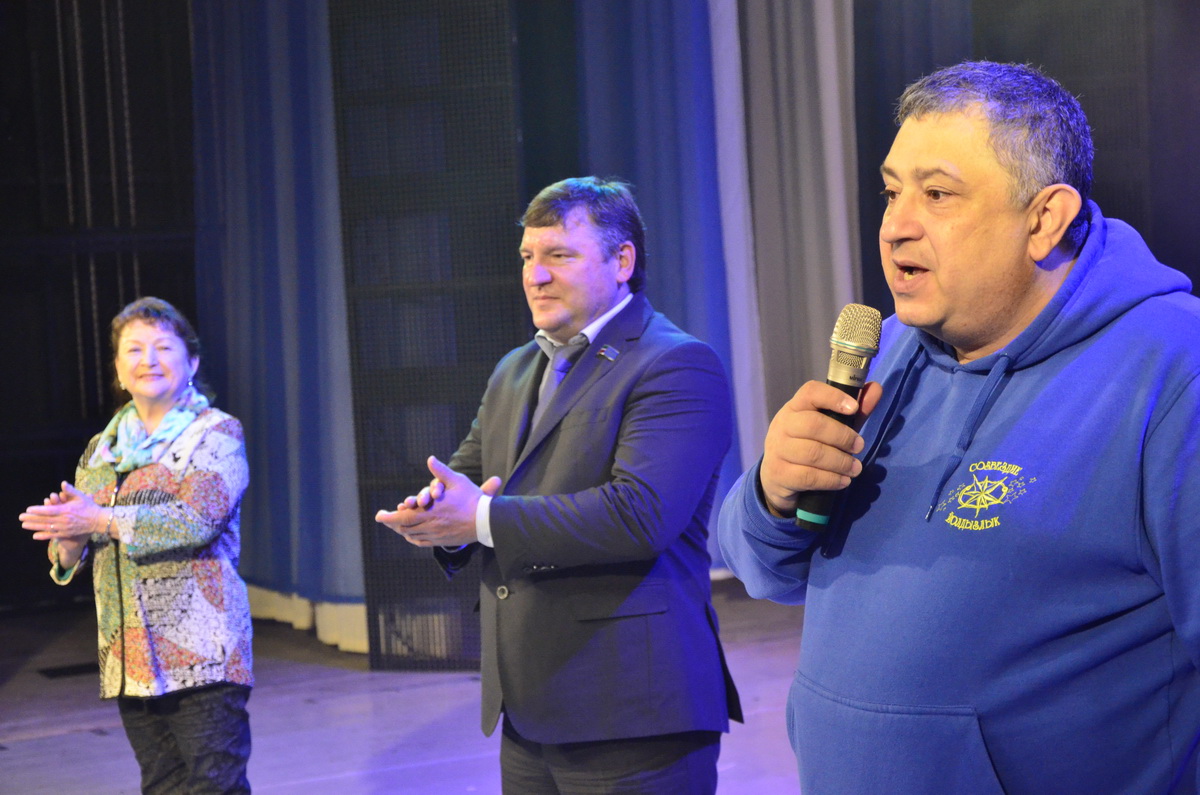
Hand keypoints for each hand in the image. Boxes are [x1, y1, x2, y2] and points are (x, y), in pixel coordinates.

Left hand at [20, 482, 104, 541]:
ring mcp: (64, 528)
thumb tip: (63, 483)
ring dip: (34, 526)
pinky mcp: (66, 534)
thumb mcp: (81, 497)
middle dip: (31, 518)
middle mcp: (64, 520)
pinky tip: (34, 536)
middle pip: (44, 519)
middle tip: (21, 517)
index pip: (49, 510)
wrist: (98, 521)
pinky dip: (43, 536)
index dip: (38, 510)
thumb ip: (70, 491)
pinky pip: (52, 535)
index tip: (28, 509)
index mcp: (66, 510)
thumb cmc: (89, 507)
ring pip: (46, 527)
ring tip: (24, 525)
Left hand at [375, 456, 501, 546]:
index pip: (404, 517)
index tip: (379, 516)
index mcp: (431, 511)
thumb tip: (430, 458)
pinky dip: (412, 538)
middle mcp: (431, 525)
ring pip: (412, 535)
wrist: (486, 521)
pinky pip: (422, 542)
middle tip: (384, 519)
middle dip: (392, 523)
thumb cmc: (472, 499)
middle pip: (404, 528)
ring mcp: (437, 535)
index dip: (389, 518)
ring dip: (401, 530)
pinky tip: (410, 535)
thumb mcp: (457, 481)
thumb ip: (441, 471)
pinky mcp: (442, 541)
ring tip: (394, 525)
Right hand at [759, 381, 881, 516]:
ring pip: (813, 453)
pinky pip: (808, 476)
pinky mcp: (779, 474)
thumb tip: (876, 388)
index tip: (854, 408)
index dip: (833, 397)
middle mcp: (783, 425)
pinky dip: (831, 480)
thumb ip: (853, 412)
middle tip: (859, 447)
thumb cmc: (808, 445)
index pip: (810, 392)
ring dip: (840, 462)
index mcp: (795, 407)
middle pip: (813, 424)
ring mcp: (778, 450)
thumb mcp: (830, 428)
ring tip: (855, 468)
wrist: (777, 478)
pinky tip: (843, 481)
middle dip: (842, 436)